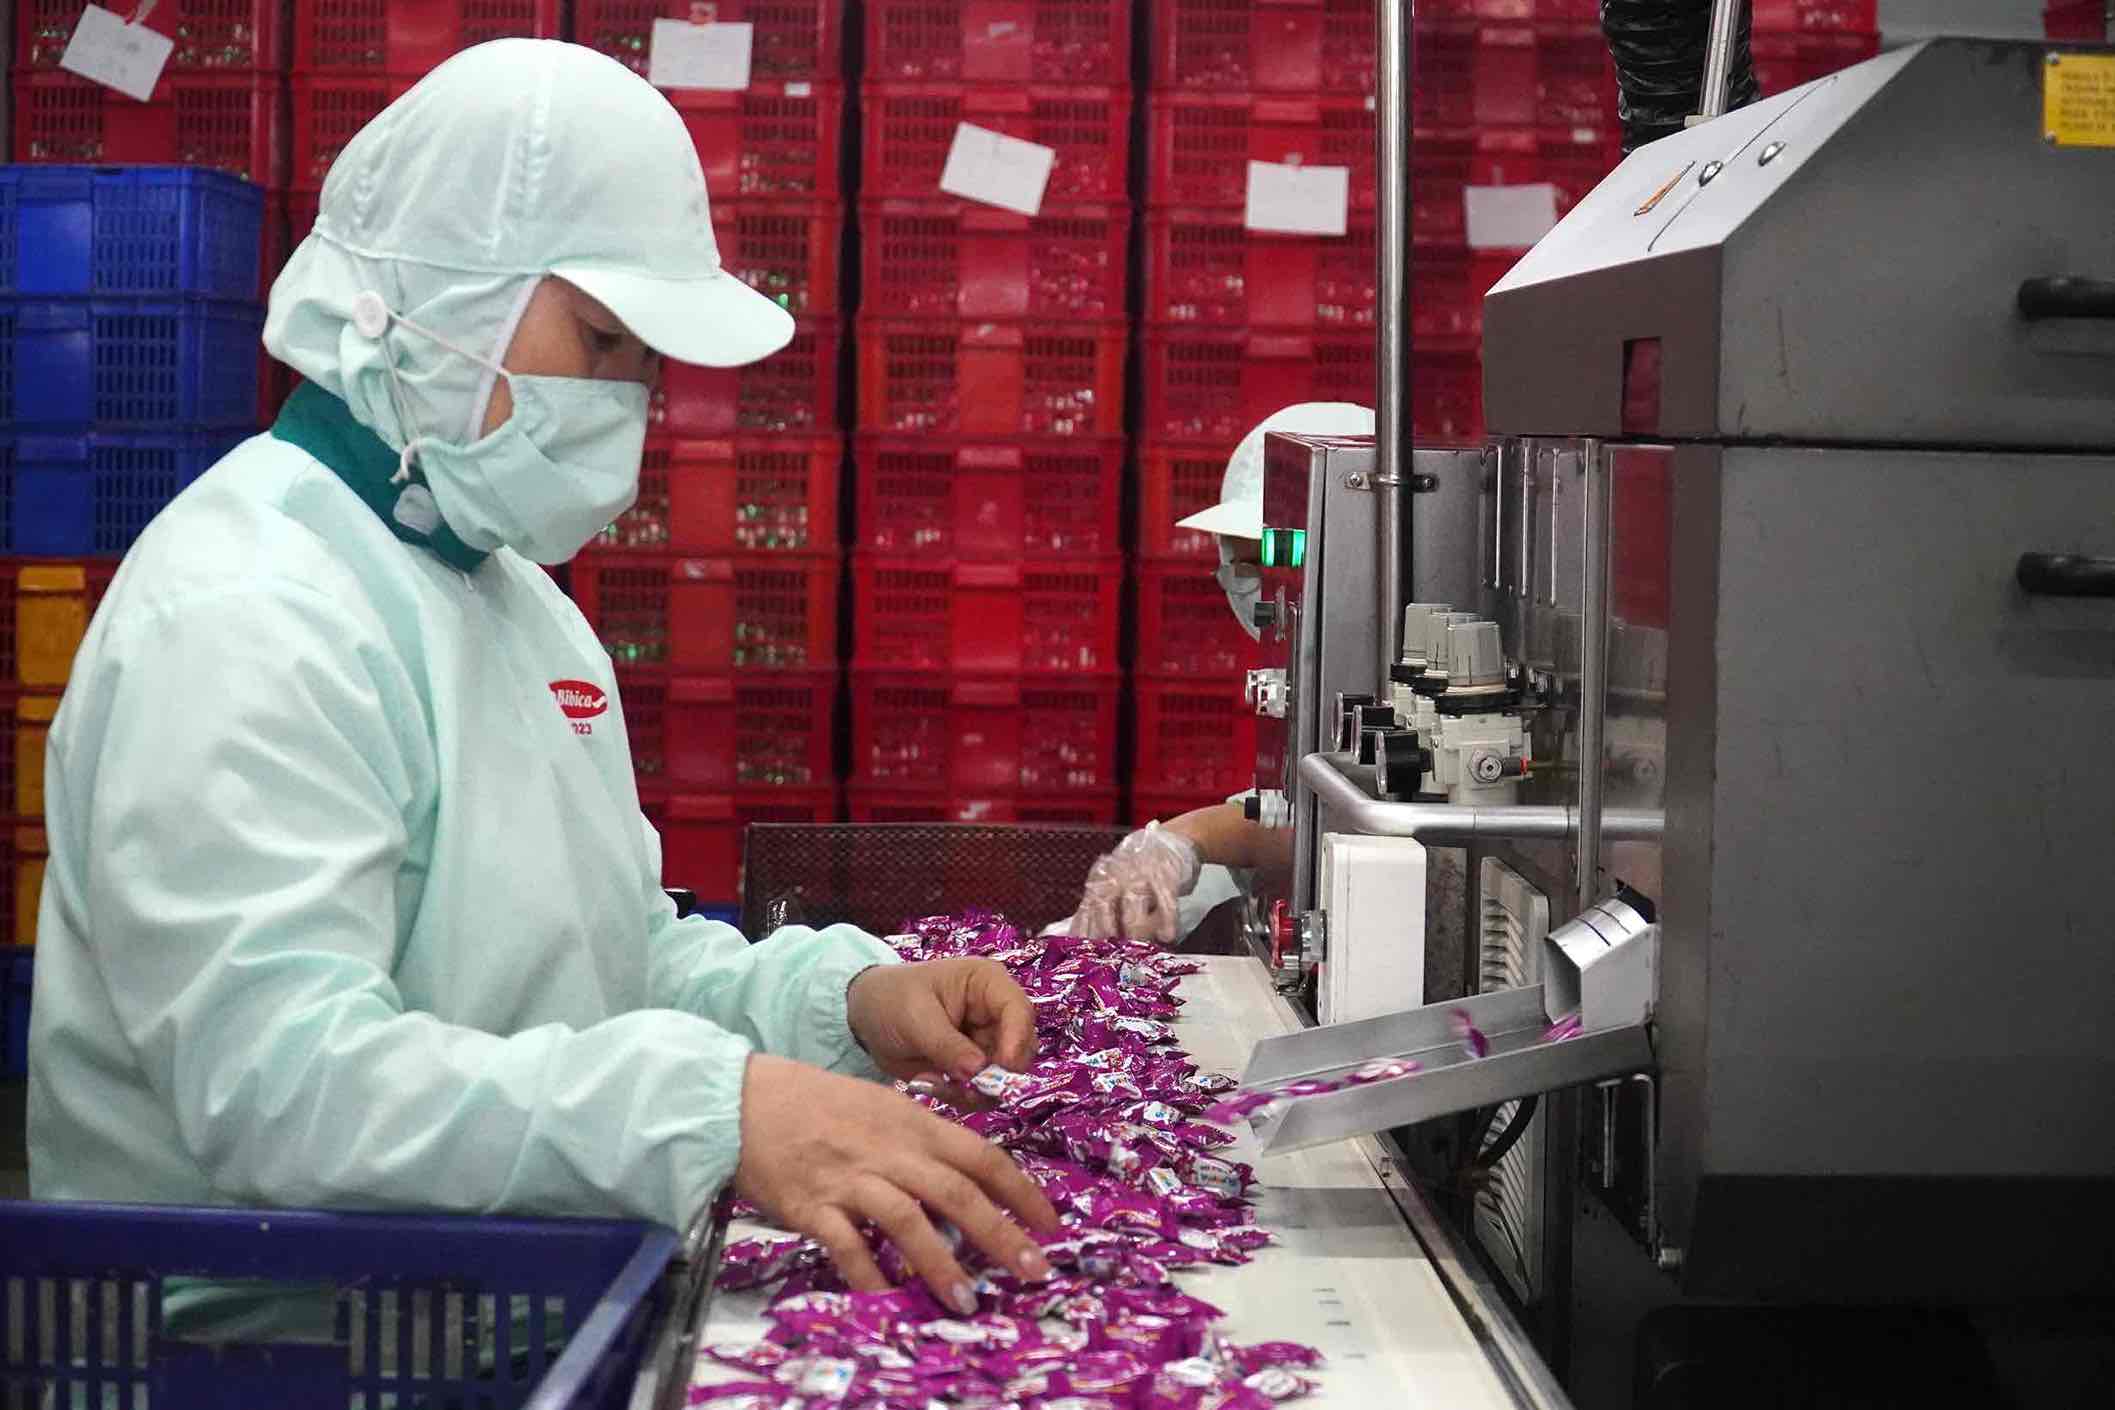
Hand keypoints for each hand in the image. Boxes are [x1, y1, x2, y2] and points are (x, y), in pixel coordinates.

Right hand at [733, 1053, 1059, 1309]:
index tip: (1050, 1224)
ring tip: (968, 1302)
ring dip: (942, 1265)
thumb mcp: (881, 1106)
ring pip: (907, 1221)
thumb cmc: (818, 1104)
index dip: (1020, 1191)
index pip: (981, 1155)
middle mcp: (889, 1149)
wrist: (744, 1100)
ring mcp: (850, 1179)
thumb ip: (922, 1140)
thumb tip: (967, 1179)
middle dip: (1000, 1234)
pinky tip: (890, 1302)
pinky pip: (847, 1247)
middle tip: (1033, 1270)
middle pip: (955, 1192)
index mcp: (912, 1122)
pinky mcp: (811, 1207)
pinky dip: (870, 1276)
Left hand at [845, 959, 1036, 1082]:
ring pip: (1004, 1077)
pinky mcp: (975, 1067)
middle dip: (995, 1074)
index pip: (1020, 1011)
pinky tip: (931, 1082)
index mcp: (987, 984)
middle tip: (964, 1086)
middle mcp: (996, 1013)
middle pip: (1021, 1049)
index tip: (1005, 1068)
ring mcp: (987, 1042)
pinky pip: (982, 1091)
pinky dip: (960, 1095)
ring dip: (974, 1089)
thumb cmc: (891, 1000)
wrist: (866, 1017)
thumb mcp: (915, 1019)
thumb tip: (979, 1071)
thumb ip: (948, 1045)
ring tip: (935, 1082)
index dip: (1018, 1040)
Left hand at [1067, 822, 1202, 945]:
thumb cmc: (1136, 872)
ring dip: (1138, 927)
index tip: (1088, 953)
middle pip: (1105, 903)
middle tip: (1114, 953)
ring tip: (1142, 947)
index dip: (1086, 932)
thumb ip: (1098, 911)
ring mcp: (1140, 871)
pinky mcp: (1166, 871)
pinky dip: (1167, 918)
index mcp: (1099, 880)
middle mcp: (1116, 874)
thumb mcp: (1113, 886)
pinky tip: (1168, 935)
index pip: (1086, 909)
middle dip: (1107, 929)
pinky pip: (1165, 897)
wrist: (1169, 843)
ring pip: (1133, 900)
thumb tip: (1081, 941)